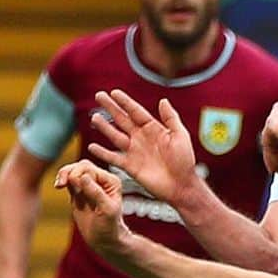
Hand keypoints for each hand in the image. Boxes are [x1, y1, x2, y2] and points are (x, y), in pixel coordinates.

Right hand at [55, 160, 130, 258]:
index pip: (90, 169)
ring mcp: (89, 185)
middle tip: (61, 184)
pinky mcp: (79, 192)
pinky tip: (58, 186)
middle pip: (81, 166)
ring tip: (59, 185)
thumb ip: (95, 193)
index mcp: (111, 181)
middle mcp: (101, 180)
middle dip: (69, 172)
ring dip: (64, 175)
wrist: (104, 239)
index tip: (73, 187)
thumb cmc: (109, 226)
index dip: (78, 174)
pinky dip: (62, 180)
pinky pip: (69, 180)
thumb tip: (83, 176)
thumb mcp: (106, 210)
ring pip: (73, 171)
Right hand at [88, 90, 198, 204]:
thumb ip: (171, 118)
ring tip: (94, 117)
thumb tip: (163, 100)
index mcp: (153, 129)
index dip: (125, 102)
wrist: (181, 186)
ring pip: (115, 136)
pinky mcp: (130, 166)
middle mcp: (141, 138)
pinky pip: (113, 157)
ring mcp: (134, 151)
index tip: (114, 92)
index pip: (136, 112)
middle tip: (99, 96)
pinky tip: (92, 147)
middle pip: (122, 119)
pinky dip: (102, 153)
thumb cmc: (185, 162)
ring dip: (104, 127)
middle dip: (110, 108)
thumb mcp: (180, 136)